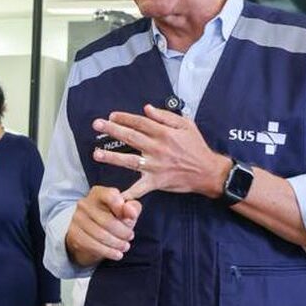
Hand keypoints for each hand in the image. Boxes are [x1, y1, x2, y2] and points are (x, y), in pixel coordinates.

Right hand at [65, 185, 141, 264]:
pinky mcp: (74, 234)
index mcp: (98, 193)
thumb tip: (131, 211)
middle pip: (107, 220)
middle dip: (122, 232)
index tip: (131, 217)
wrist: (90, 231)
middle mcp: (84, 204)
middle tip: (130, 237)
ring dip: (116, 243)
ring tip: (124, 246)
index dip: (121, 207)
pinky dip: (108, 251)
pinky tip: (117, 254)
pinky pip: (93, 245)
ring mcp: (77, 219)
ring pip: (100, 235)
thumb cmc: (112, 217)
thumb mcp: (125, 211)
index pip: (110, 195)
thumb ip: (133, 208)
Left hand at [92, 105, 230, 199]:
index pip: (140, 123)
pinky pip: (140, 189)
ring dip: (112, 157)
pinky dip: (129, 194)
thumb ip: (165, 116)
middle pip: (131, 137)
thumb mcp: (186, 124)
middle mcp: (157, 148)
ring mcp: (155, 166)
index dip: (124, 118)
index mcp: (164, 133)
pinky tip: (116, 196)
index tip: (112, 116)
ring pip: (130, 161)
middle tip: (97, 125)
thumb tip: (146, 109)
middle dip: (112, 130)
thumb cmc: (196, 147)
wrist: (208, 171)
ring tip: (96, 154)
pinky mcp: (156, 181)